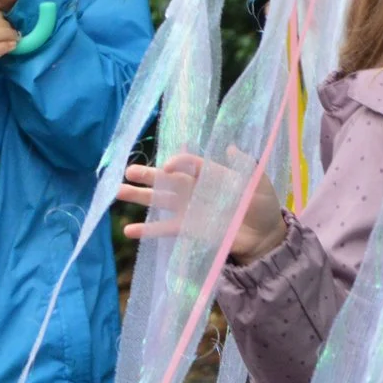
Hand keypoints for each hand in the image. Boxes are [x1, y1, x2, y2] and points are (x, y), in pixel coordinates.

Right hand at [118, 152, 288, 263]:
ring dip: (140, 197)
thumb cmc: (263, 205)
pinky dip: (147, 230)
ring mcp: (188, 210)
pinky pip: (164, 228)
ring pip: (160, 200)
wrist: (265, 235)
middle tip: (128, 171)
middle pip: (167, 180)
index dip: (177, 163)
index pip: (189, 164)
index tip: (167, 167)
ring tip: (118, 192)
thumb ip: (244, 166)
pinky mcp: (188, 229)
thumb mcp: (258, 181)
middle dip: (148, 175)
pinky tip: (129, 230)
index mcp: (210, 175)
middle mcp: (195, 190)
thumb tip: (230, 147)